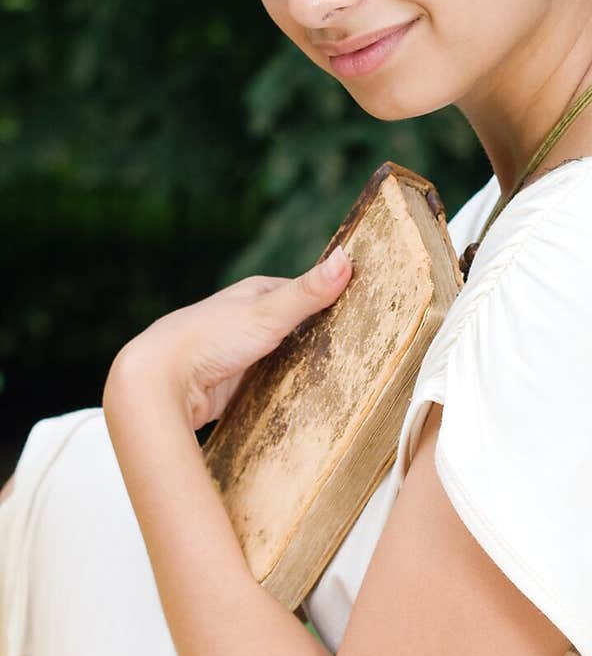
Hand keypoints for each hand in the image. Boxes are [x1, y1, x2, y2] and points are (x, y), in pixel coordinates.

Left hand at [106, 245, 352, 430]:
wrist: (160, 383)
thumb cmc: (209, 339)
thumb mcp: (267, 313)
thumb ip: (308, 292)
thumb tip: (346, 256)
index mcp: (255, 294)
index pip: (304, 292)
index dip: (333, 298)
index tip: (367, 308)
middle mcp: (247, 320)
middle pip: (295, 326)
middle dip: (321, 336)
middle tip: (361, 348)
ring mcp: (240, 353)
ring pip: (283, 357)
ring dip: (303, 366)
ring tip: (342, 377)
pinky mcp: (234, 384)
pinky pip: (270, 384)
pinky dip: (286, 389)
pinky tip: (305, 399)